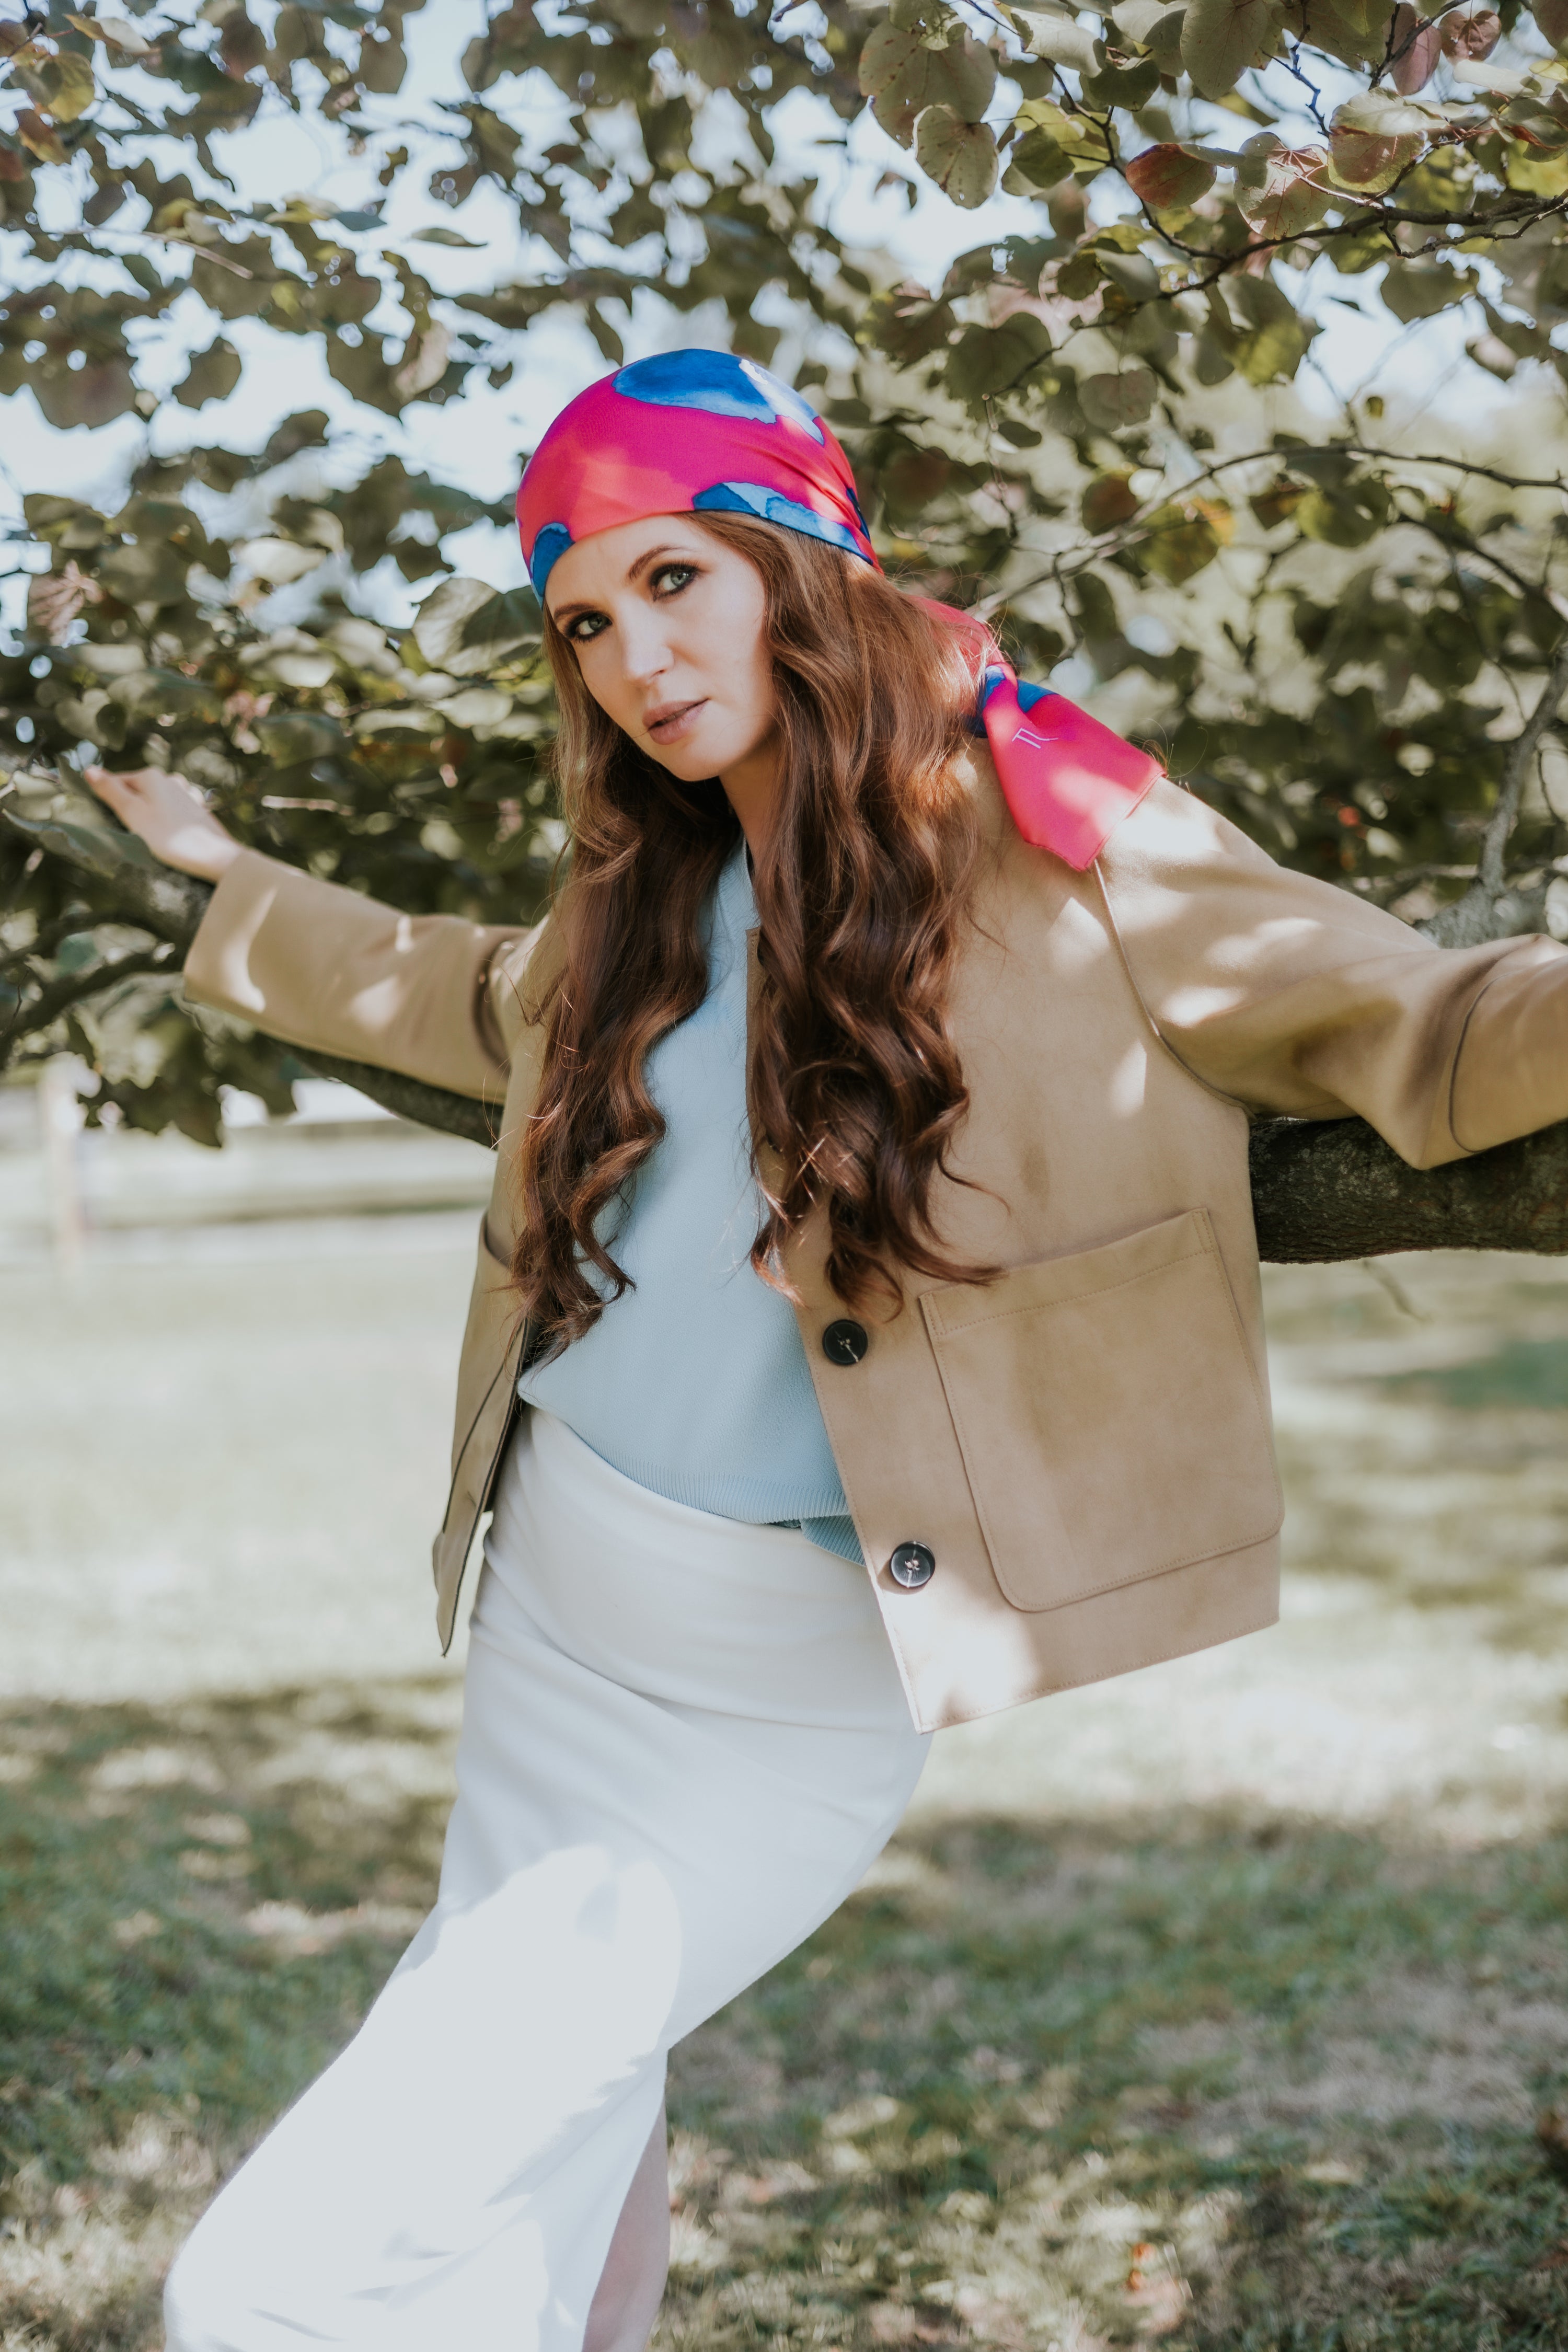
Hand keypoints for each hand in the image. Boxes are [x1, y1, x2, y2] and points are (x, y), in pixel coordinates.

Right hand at [84, 765, 242, 883]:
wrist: (213, 855)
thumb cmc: (167, 836)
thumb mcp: (132, 813)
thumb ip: (110, 790)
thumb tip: (89, 769)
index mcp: (151, 776)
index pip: (117, 781)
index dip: (109, 799)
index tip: (108, 819)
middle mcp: (170, 780)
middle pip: (137, 792)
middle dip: (129, 808)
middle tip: (129, 833)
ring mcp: (186, 794)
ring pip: (154, 802)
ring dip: (147, 816)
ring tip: (148, 838)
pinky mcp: (196, 811)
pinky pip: (170, 813)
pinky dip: (164, 823)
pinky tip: (166, 837)